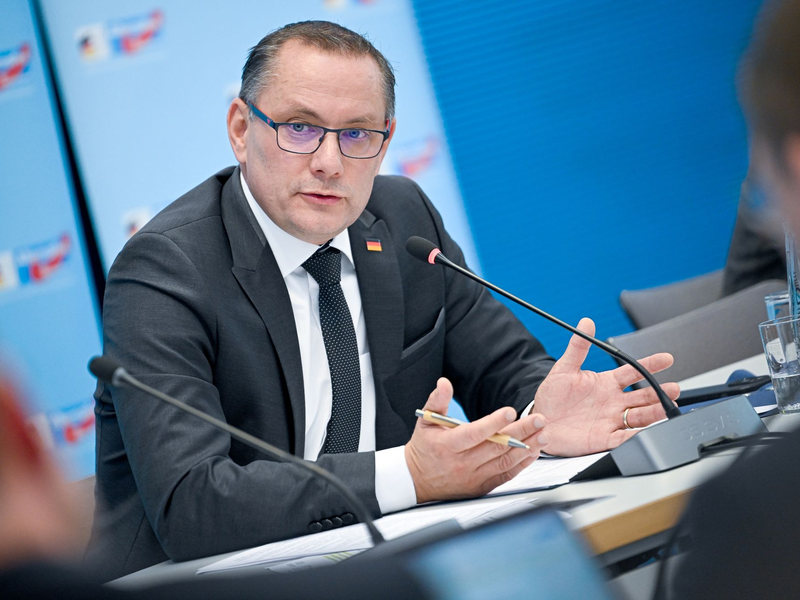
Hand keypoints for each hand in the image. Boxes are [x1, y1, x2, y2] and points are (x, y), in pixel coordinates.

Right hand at [405, 377, 548, 503]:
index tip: (511, 411)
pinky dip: (522, 464)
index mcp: (448, 445)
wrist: (418, 481)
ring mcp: (474, 477)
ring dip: (527, 448)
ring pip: (505, 462)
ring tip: (543, 434)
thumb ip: (437, 400)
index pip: (474, 433)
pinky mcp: (482, 487)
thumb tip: (444, 383)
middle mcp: (462, 463)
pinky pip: (506, 475)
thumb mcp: (426, 421)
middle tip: (538, 419)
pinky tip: (533, 452)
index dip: (493, 423)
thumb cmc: (425, 448)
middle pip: (496, 447)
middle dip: (520, 432)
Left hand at [533, 318, 679, 456]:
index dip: (650, 365)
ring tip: (667, 407)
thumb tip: (586, 322)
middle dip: (659, 392)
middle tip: (673, 388)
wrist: (541, 421)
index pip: (633, 372)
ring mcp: (611, 420)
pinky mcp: (605, 438)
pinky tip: (645, 432)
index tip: (666, 358)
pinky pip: (624, 438)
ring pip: (639, 416)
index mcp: (607, 383)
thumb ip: (577, 347)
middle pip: (642, 396)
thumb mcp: (564, 368)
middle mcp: (613, 402)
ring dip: (654, 412)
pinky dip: (635, 436)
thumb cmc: (553, 396)